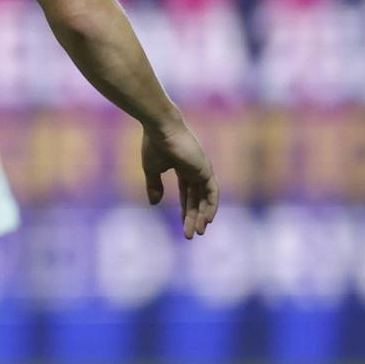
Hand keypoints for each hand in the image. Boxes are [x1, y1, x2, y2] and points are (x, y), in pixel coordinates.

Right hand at [141, 119, 218, 239]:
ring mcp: (202, 170)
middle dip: (193, 217)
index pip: (187, 193)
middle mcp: (195, 170)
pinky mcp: (206, 170)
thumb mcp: (151, 169)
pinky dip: (211, 206)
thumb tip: (154, 203)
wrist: (160, 129)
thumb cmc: (154, 145)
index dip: (185, 209)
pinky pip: (212, 193)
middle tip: (190, 235)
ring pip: (205, 198)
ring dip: (202, 216)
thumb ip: (154, 186)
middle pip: (196, 199)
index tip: (182, 224)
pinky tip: (207, 220)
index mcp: (183, 168)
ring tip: (198, 232)